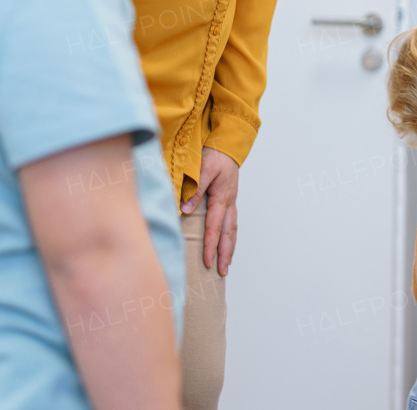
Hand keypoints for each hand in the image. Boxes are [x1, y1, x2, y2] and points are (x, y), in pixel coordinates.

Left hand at [180, 146, 239, 275]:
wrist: (228, 145)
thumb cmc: (215, 155)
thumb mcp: (202, 170)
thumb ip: (194, 190)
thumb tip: (184, 211)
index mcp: (221, 198)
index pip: (214, 227)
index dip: (210, 245)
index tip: (207, 262)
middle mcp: (229, 203)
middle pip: (228, 233)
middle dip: (225, 254)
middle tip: (222, 272)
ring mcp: (231, 201)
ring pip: (232, 229)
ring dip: (230, 248)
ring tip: (227, 264)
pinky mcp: (230, 199)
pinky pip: (232, 222)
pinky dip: (231, 236)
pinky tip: (228, 242)